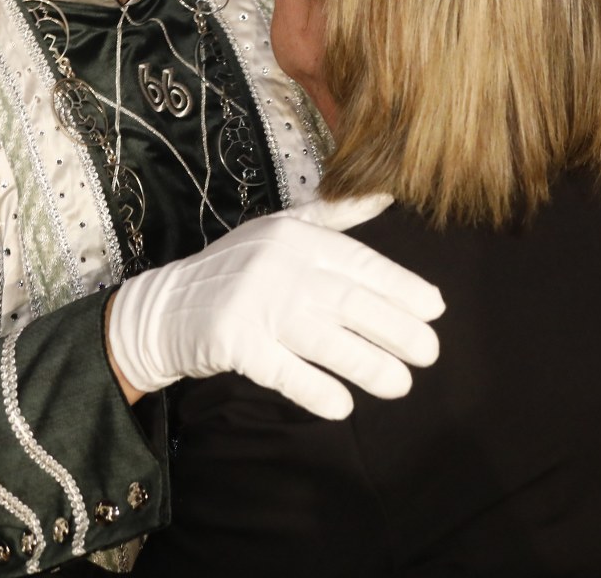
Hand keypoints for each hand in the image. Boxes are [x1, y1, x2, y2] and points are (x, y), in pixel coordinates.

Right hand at [106, 210, 443, 418]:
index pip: (359, 262)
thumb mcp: (279, 228)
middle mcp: (276, 264)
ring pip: (323, 338)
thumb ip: (333, 216)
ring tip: (401, 384)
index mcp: (294, 236)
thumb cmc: (233, 270)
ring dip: (367, 364)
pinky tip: (342, 406)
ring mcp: (252, 303)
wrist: (165, 307)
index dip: (401, 287)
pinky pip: (282, 370)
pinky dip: (314, 388)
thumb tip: (384, 195)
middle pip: (349, 300)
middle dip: (396, 328)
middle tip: (429, 353)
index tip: (436, 310)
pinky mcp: (231, 340)